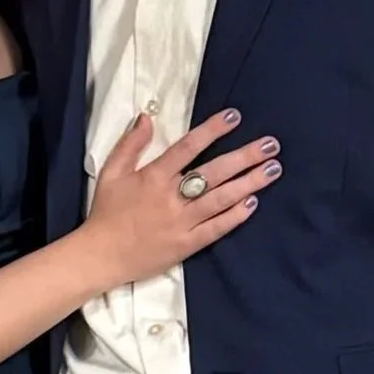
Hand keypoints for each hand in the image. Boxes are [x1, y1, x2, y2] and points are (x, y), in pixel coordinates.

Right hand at [80, 108, 278, 286]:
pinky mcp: (186, 244)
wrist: (101, 256)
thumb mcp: (111, 172)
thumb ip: (131, 144)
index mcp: (154, 176)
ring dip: (249, 183)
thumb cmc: (106, 212)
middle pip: (214, 172)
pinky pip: (216, 228)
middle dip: (245, 157)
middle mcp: (171, 197)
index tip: (235, 117)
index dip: (213, 130)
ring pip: (221, 199)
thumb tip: (146, 116)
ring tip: (273, 170)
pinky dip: (235, 216)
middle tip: (271, 145)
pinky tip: (253, 203)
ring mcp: (181, 222)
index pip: (188, 147)